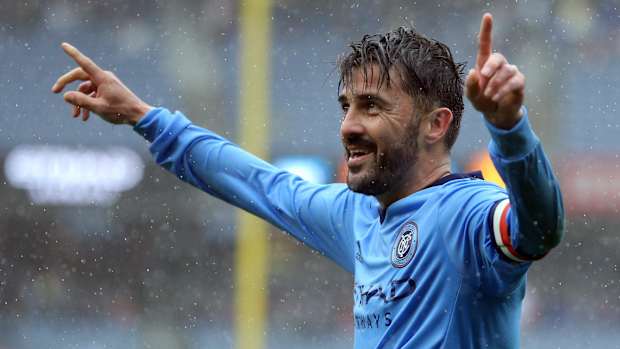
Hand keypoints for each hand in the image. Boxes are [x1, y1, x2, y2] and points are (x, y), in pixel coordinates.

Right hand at [51, 43, 151, 124]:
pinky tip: (85, 117)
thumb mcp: (98, 108)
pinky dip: (87, 104)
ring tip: (75, 116)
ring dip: (79, 101)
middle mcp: (104, 78)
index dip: (73, 53)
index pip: (84, 63)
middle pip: (80, 76)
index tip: (63, 45)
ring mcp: (107, 84)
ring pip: (86, 89)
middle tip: (55, 92)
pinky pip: (94, 94)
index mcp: (102, 78)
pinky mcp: (109, 91)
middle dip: (67, 84)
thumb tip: (66, 96)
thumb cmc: (121, 111)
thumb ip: (81, 101)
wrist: (138, 115)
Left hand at [466, 13, 524, 129]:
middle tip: (484, 77)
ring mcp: (510, 72)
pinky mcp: (519, 81)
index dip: (486, 30)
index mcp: (484, 64)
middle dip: (490, 67)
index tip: (487, 16)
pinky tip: (496, 97)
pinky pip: (514, 81)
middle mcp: (499, 65)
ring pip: (506, 72)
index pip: (486, 44)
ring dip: (495, 85)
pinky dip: (503, 90)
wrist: (496, 114)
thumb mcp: (471, 96)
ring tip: (489, 95)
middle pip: (497, 57)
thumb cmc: (482, 101)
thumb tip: (474, 71)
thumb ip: (470, 86)